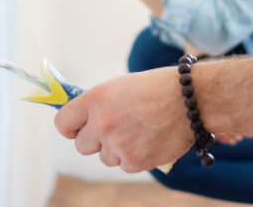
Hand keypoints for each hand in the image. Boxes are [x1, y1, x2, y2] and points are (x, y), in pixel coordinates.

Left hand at [54, 67, 193, 171]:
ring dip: (118, 149)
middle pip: (82, 145)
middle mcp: (101, 124)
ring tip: (140, 131)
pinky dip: (135, 157)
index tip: (78, 128)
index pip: (63, 123)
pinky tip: (149, 140)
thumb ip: (99, 104)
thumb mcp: (120, 86)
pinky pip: (124, 165)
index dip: (71, 127)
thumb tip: (83, 119)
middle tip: (114, 130)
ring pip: (105, 157)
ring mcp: (117, 145)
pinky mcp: (134, 162)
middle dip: (95, 140)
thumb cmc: (157, 88)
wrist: (190, 99)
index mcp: (95, 100)